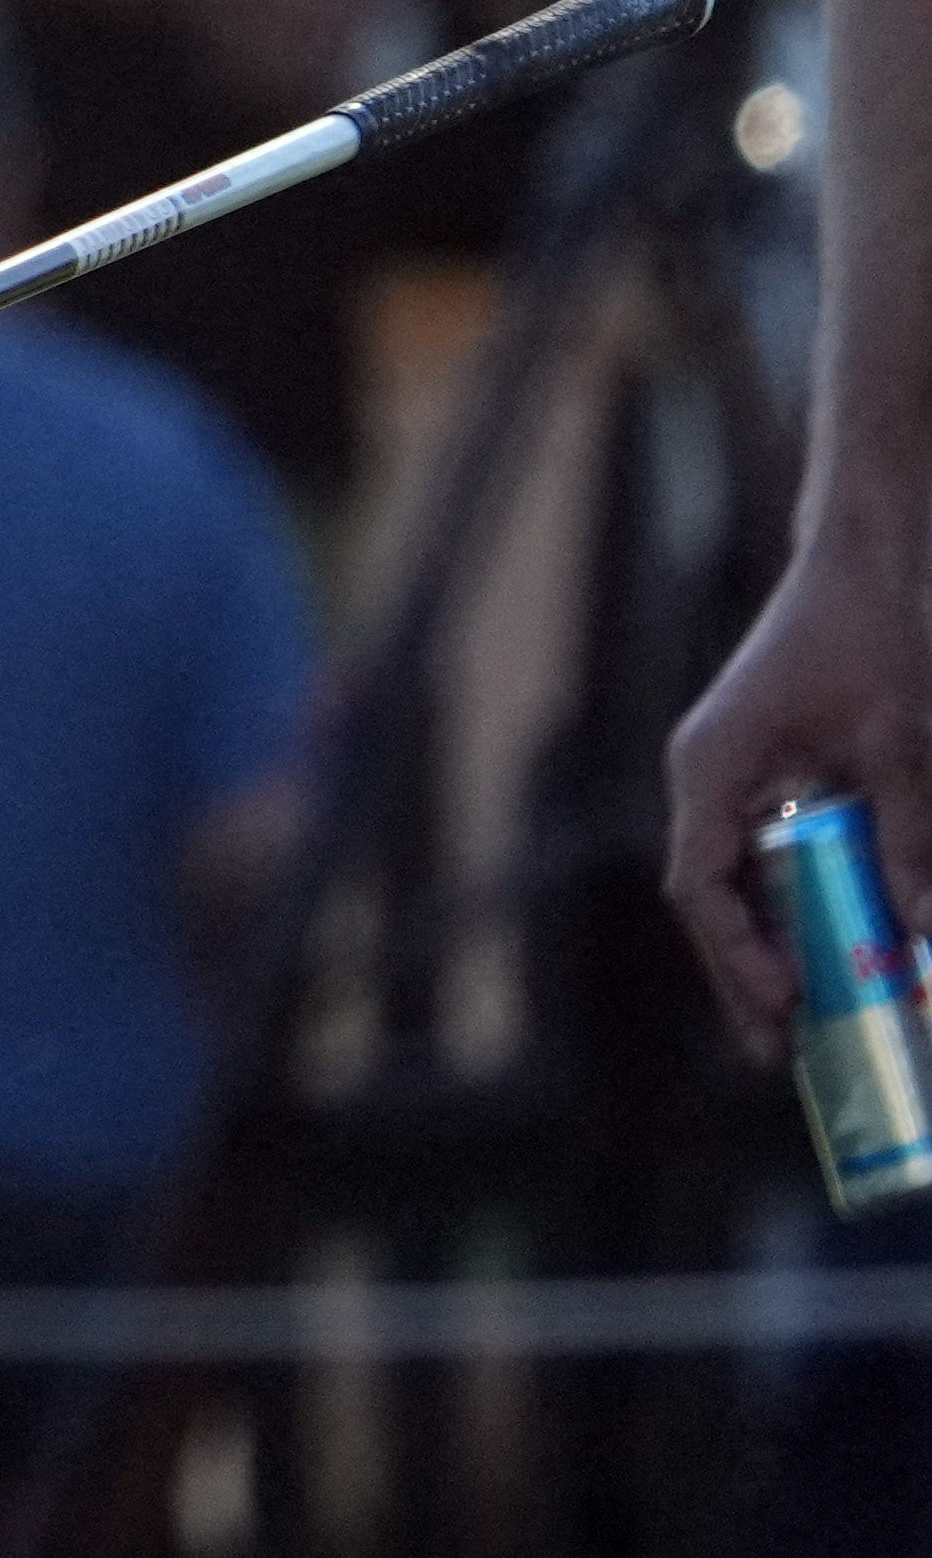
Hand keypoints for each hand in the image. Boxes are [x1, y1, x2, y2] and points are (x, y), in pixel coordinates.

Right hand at [667, 508, 931, 1026]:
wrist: (871, 558)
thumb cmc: (874, 631)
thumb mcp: (902, 740)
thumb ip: (910, 834)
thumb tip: (922, 934)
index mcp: (712, 764)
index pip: (701, 881)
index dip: (737, 953)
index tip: (785, 1005)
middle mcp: (712, 778)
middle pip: (713, 898)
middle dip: (746, 978)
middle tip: (782, 1053)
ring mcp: (740, 777)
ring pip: (743, 884)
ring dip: (775, 950)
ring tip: (807, 1024)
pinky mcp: (776, 775)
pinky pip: (777, 858)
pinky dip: (803, 907)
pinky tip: (840, 947)